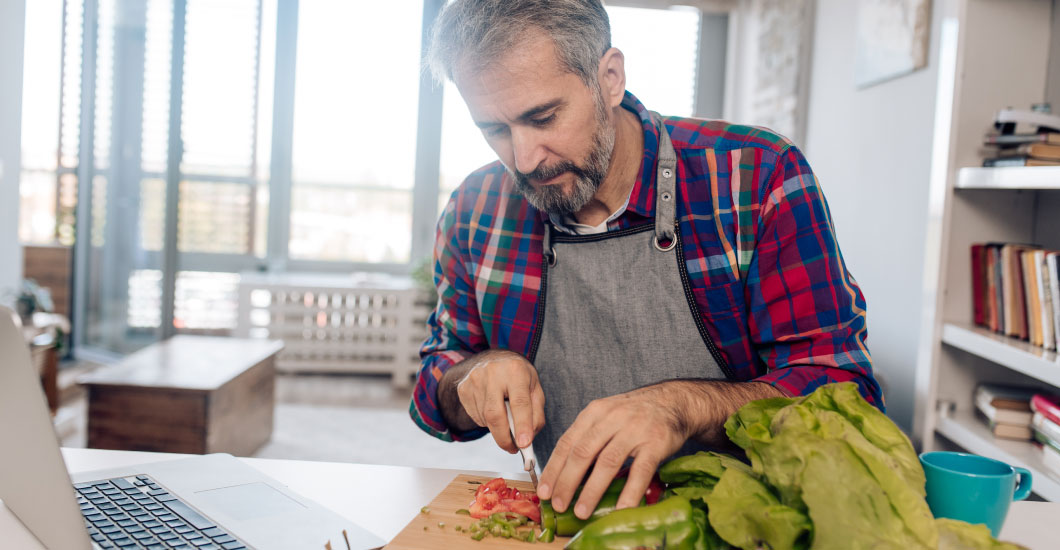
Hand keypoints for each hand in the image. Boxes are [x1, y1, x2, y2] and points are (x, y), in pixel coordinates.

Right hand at [446, 350, 545, 452]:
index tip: (524, 444)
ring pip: (485, 418)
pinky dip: (486, 421)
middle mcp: (492, 373)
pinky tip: (492, 409)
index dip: (522, 425)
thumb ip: (536, 413)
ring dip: (497, 428)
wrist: (493, 359)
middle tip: (513, 449)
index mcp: (515, 370)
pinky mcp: (463, 389)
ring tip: (505, 418)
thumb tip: (528, 438)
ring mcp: (475, 381)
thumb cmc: (518, 376)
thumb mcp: (534, 388)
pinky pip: (476, 416)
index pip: (519, 402)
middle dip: (504, 438)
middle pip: (495, 414)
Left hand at [536, 383, 688, 519]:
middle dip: (567, 482)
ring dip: (592, 490)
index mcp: (594, 412)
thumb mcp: (605, 416)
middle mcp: (611, 418)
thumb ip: (587, 437)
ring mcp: (634, 430)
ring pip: (607, 463)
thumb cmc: (633, 414)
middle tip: (557, 504)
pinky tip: (620, 509)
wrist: (672, 401)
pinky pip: (640, 471)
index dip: (553, 468)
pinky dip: (629, 492)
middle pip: (583, 453)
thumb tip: (563, 472)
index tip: (544, 490)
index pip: (567, 442)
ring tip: (581, 511)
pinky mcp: (656, 443)